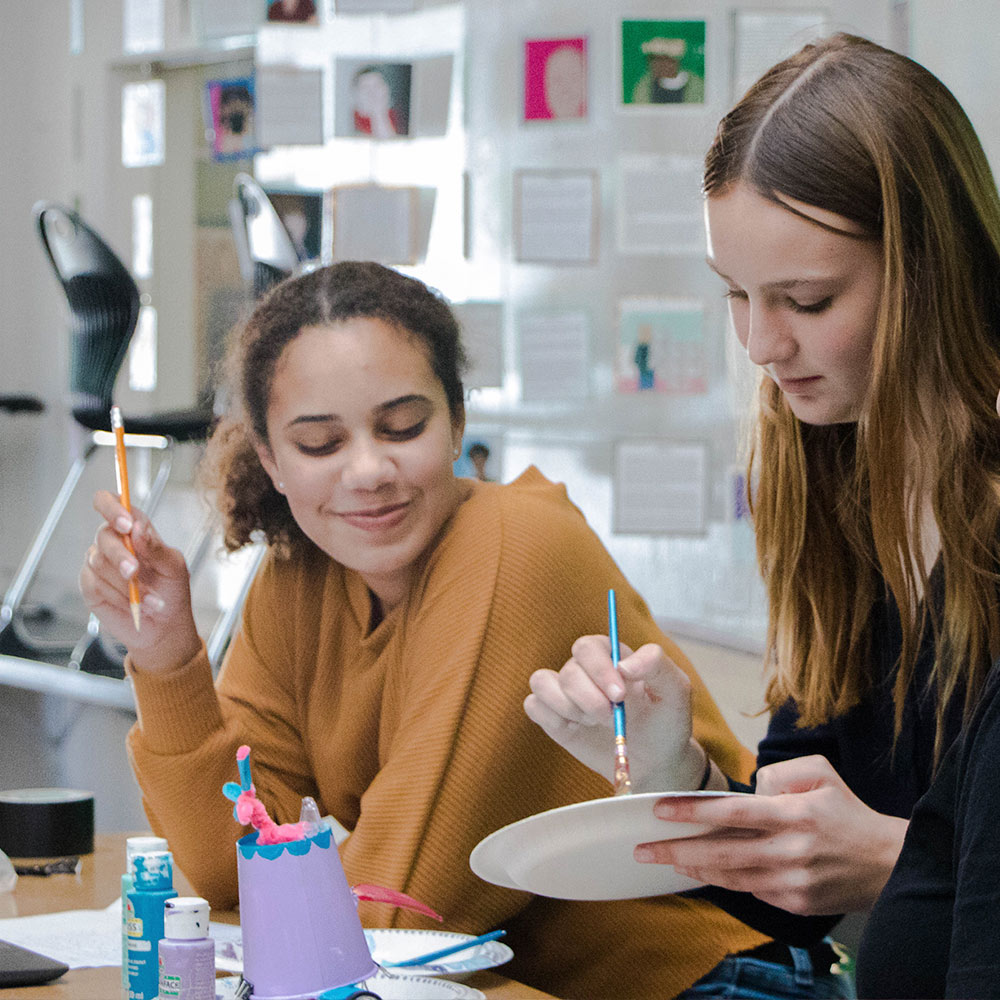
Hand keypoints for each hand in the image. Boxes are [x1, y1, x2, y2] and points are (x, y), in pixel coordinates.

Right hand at [79, 490, 200, 672]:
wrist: (164, 627)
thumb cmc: (172, 591)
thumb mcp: (173, 568)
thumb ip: (156, 548)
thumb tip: (138, 528)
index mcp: (134, 529)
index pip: (110, 502)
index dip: (112, 507)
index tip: (126, 524)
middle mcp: (113, 542)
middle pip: (103, 535)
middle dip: (121, 556)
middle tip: (135, 573)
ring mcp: (99, 563)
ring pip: (98, 562)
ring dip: (125, 584)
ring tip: (149, 599)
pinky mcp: (90, 586)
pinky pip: (94, 584)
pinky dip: (117, 596)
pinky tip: (135, 605)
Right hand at [524, 636, 708, 791]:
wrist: (656, 762)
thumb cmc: (666, 721)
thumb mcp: (676, 690)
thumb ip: (656, 664)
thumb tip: (623, 665)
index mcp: (610, 656)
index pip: (587, 647)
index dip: (598, 669)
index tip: (619, 695)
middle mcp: (584, 671)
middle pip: (568, 671)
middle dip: (589, 698)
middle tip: (611, 717)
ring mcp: (566, 694)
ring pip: (542, 682)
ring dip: (569, 707)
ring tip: (595, 723)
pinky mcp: (554, 718)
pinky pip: (533, 705)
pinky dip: (551, 717)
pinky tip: (576, 729)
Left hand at [637, 754, 908, 913]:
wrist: (889, 863)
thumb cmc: (846, 812)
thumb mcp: (819, 773)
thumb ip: (779, 773)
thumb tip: (749, 790)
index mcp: (794, 814)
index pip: (731, 813)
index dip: (691, 812)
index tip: (659, 811)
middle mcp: (791, 850)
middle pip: (721, 852)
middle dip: (676, 850)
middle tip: (643, 849)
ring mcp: (793, 881)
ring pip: (731, 876)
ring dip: (694, 868)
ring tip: (665, 860)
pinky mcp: (796, 903)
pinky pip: (751, 889)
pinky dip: (725, 879)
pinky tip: (703, 870)